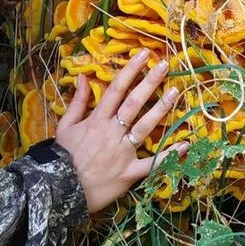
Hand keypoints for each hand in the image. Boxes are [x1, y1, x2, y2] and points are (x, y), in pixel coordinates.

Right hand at [54, 48, 188, 212]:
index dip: (130, 70)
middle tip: (164, 65)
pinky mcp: (129, 173)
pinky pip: (151, 164)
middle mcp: (111, 133)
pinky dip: (169, 156)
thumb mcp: (65, 126)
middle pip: (133, 103)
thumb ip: (77, 102)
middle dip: (149, 82)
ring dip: (161, 109)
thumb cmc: (62, 157)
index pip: (116, 89)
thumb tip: (82, 76)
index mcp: (96, 120)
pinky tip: (185, 145)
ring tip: (176, 92)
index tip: (143, 54)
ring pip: (144, 127)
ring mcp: (122, 153)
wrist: (59, 191)